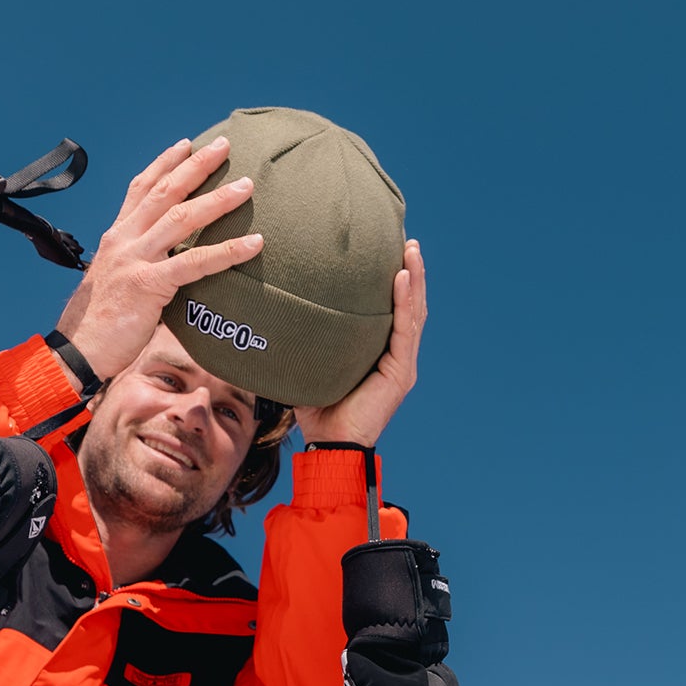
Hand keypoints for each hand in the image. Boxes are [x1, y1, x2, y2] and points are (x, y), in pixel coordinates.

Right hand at [54, 137, 262, 384]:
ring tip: (247, 185)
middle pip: (164, 192)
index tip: (186, 144)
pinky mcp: (148, 286)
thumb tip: (163, 266)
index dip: (164, 164)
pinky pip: (195, 264)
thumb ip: (138, 265)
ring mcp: (135, 260)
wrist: (77, 350)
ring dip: (218, 199)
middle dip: (196, 166)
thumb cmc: (98, 323)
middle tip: (224, 145)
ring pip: (181, 219)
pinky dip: (227, 251)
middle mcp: (124, 240)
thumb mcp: (115, 282)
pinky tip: (254, 243)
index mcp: (116, 237)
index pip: (141, 188)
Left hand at [296, 239, 425, 446]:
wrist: (329, 444)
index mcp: (380, 353)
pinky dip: (405, 303)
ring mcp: (402, 364)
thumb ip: (304, 340)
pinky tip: (403, 278)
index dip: (397, 282)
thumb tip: (272, 312)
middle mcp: (396, 355)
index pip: (393, 310)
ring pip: (413, 313)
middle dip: (411, 272)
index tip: (392, 251)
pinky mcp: (401, 372)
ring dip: (414, 279)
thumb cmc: (317, 408)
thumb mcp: (310, 364)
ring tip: (411, 250)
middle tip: (408, 241)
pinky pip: (405, 331)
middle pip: (409, 305)